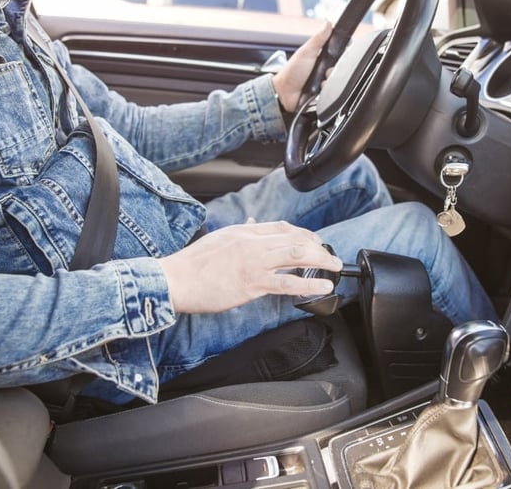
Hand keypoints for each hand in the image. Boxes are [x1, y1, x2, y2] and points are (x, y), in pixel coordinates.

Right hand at [158, 220, 341, 313]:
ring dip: (321, 261)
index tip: (314, 241)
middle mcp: (252, 243)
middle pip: (294, 238)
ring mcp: (253, 263)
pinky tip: (324, 286)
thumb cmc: (192, 264)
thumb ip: (238, 233)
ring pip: (296, 255)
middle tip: (330, 257)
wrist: (175, 280)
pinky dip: (310, 284)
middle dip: (317, 247)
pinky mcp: (252, 284)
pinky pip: (288, 283)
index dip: (303, 233)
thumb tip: (251, 224)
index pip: (281, 227)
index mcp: (243, 231)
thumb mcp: (218, 239)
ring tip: (335, 268)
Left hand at [271, 21, 332, 111]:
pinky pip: (332, 92)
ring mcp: (323, 82)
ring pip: (337, 81)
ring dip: (330, 81)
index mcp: (320, 58)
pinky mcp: (323, 94)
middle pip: (339, 69)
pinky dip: (327, 90)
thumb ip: (318, 39)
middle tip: (325, 71)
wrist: (284, 93)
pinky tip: (319, 89)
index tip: (339, 55)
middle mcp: (322, 70)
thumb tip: (328, 24)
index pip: (337, 54)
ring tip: (320, 81)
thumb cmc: (291, 72)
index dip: (340, 55)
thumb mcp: (306, 52)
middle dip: (333, 70)